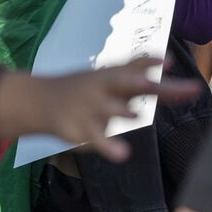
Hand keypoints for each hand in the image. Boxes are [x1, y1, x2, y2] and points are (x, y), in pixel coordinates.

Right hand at [0, 58, 199, 161]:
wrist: (42, 101)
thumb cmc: (84, 87)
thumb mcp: (108, 75)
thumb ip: (138, 69)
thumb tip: (169, 58)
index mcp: (111, 76)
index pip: (133, 69)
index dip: (148, 65)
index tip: (167, 60)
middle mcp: (102, 89)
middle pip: (121, 84)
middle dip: (137, 82)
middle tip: (151, 82)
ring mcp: (89, 108)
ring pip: (106, 110)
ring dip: (120, 111)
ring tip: (136, 114)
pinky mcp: (80, 129)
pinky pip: (96, 139)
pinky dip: (109, 146)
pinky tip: (123, 154)